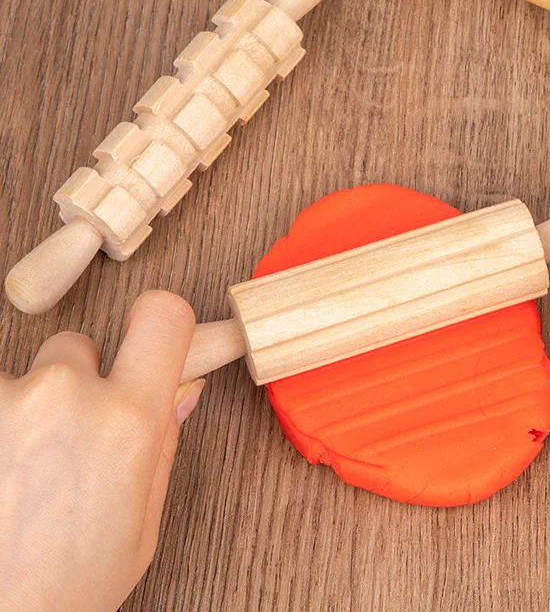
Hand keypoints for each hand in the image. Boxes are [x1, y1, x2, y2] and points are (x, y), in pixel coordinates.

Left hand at [0, 291, 202, 611]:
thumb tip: (180, 386)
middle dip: (78, 382)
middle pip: (79, 346)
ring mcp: (5, 400)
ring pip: (26, 376)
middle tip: (67, 442)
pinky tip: (2, 473)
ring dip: (26, 408)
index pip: (162, 315)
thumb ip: (162, 443)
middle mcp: (63, 395)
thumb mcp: (140, 525)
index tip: (152, 339)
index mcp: (128, 421)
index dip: (162, 323)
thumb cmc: (61, 589)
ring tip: (21, 472)